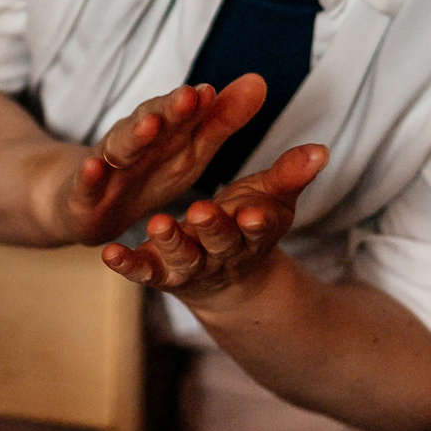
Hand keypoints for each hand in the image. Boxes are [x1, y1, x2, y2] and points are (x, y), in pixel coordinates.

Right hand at [53, 74, 268, 244]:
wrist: (88, 204)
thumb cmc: (147, 172)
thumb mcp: (190, 151)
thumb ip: (221, 120)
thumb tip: (259, 80)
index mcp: (163, 132)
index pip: (180, 113)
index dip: (195, 103)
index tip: (210, 92)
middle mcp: (133, 141)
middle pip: (152, 122)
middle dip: (169, 110)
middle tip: (188, 98)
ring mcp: (107, 164)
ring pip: (120, 146)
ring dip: (134, 134)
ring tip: (149, 124)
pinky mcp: (83, 193)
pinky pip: (86, 183)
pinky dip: (89, 175)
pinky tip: (94, 167)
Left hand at [99, 143, 326, 297]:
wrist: (225, 281)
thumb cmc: (246, 226)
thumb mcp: (269, 198)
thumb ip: (290, 175)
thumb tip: (321, 150)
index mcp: (251, 234)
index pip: (257, 228)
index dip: (256, 222)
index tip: (254, 213)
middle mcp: (220, 254)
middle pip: (218, 243)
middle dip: (212, 229)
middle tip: (202, 211)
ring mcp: (187, 266)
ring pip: (180, 257)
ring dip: (170, 242)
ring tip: (160, 223)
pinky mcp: (158, 273)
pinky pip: (142, 272)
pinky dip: (127, 266)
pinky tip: (110, 254)